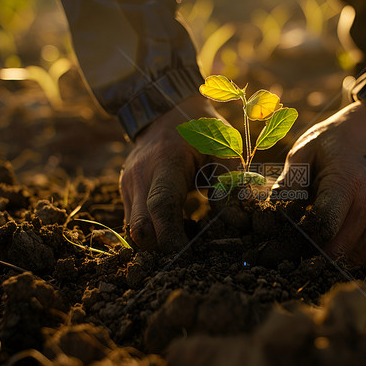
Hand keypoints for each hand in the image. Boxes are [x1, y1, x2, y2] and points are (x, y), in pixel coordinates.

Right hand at [120, 96, 216, 251]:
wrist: (166, 112)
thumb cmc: (202, 130)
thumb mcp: (223, 150)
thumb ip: (230, 185)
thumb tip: (239, 222)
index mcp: (165, 163)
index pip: (161, 206)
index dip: (171, 236)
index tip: (189, 253)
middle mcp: (140, 176)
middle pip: (140, 228)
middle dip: (162, 247)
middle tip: (190, 249)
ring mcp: (128, 185)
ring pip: (134, 230)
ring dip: (157, 241)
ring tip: (186, 231)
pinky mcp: (126, 192)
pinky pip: (134, 223)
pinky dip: (153, 231)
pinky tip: (175, 222)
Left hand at [273, 102, 365, 262]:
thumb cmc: (336, 139)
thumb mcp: (305, 150)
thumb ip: (288, 182)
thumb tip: (274, 213)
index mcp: (348, 183)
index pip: (323, 227)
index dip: (300, 239)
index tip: (283, 241)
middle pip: (339, 250)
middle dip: (312, 255)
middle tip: (291, 251)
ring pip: (353, 256)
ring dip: (331, 255)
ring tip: (311, 241)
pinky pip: (364, 250)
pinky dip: (346, 250)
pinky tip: (332, 237)